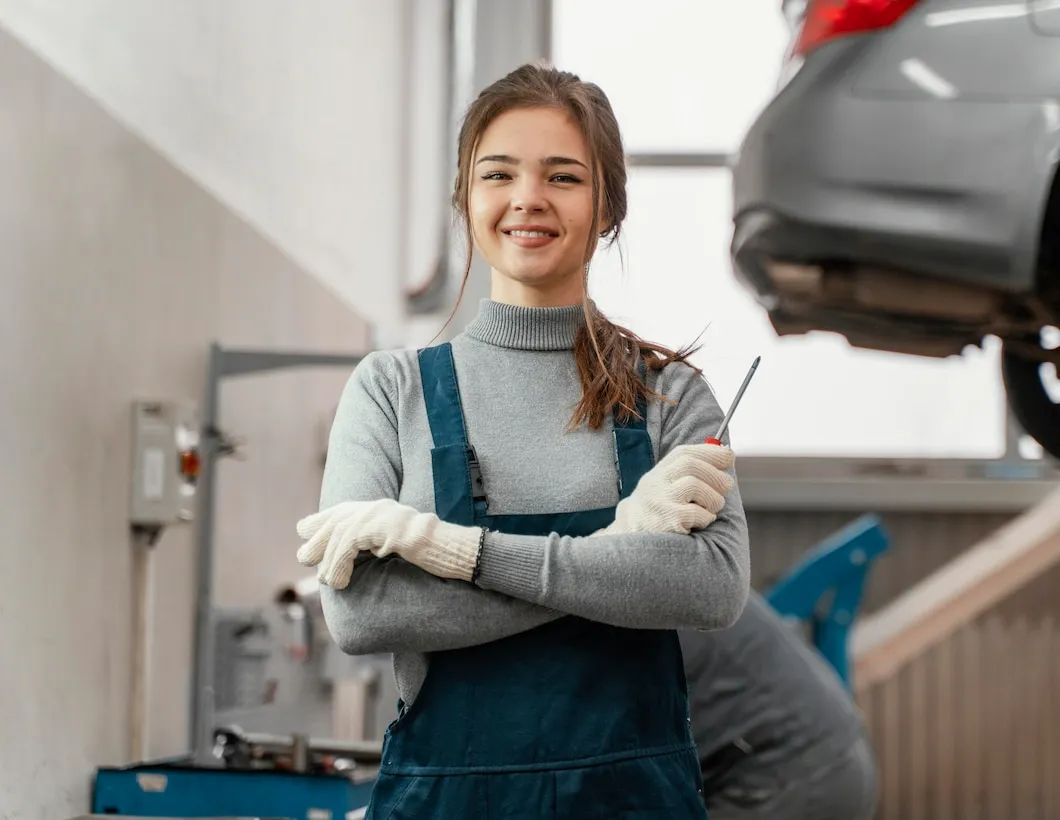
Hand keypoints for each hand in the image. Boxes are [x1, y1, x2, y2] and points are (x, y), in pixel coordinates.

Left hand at [296, 499, 481, 588]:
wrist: (456, 553)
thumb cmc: (430, 555)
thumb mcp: (395, 546)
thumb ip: (373, 545)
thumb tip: (349, 556)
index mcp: (380, 510)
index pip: (342, 510)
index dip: (320, 521)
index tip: (304, 533)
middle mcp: (379, 508)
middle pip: (337, 518)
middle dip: (318, 540)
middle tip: (305, 559)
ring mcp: (385, 516)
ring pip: (341, 533)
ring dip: (330, 560)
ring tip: (329, 581)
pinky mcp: (389, 529)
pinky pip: (352, 543)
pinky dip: (341, 564)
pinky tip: (341, 582)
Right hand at [601, 444, 734, 535]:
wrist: (633, 534)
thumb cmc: (661, 508)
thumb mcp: (668, 484)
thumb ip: (692, 470)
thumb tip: (726, 455)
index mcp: (659, 472)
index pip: (684, 453)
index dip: (710, 452)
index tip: (728, 456)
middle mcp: (656, 483)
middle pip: (690, 465)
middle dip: (715, 474)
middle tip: (727, 486)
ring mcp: (659, 501)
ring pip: (694, 486)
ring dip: (713, 498)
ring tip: (711, 508)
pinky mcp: (667, 521)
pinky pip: (696, 513)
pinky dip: (706, 517)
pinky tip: (701, 522)